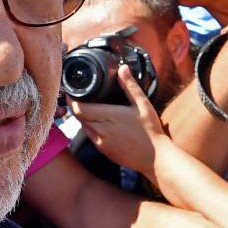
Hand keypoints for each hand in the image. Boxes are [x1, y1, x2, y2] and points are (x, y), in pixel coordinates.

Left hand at [70, 65, 167, 180]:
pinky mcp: (104, 151)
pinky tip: (101, 124)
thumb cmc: (150, 131)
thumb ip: (130, 86)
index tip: (72, 92)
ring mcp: (101, 142)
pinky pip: (91, 137)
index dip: (72, 101)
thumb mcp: (142, 104)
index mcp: (108, 116)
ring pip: (84, 127)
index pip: (78, 109)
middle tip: (80, 97)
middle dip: (77, 107)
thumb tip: (123, 68)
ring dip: (84, 118)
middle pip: (78, 117)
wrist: (156, 158)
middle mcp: (101, 130)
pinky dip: (91, 129)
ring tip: (90, 108)